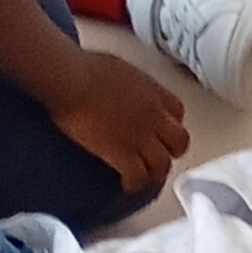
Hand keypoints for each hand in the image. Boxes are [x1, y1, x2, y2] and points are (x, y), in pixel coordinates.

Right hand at [48, 50, 187, 195]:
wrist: (71, 79)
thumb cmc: (83, 66)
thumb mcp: (116, 67)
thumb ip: (126, 80)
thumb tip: (117, 83)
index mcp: (151, 91)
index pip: (177, 112)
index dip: (171, 124)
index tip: (162, 129)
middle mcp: (152, 115)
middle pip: (179, 141)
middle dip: (171, 151)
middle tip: (159, 157)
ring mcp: (140, 136)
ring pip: (163, 164)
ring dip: (154, 172)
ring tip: (144, 176)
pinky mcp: (122, 153)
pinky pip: (138, 176)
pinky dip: (134, 184)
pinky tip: (126, 185)